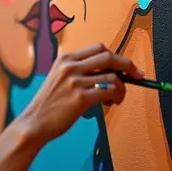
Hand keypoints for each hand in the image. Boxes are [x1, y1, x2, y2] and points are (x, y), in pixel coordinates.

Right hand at [22, 43, 143, 145]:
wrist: (34, 123)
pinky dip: (116, 96)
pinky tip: (112, 103)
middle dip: (127, 65)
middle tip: (137, 76)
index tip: (126, 66)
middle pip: (108, 56)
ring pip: (112, 76)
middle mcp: (70, 66)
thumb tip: (109, 73)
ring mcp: (75, 81)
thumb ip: (79, 71)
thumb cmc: (49, 105)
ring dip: (122, 87)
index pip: (98, 48)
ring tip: (117, 98)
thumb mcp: (59, 79)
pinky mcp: (80, 98)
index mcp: (65, 59)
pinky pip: (109, 90)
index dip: (116, 56)